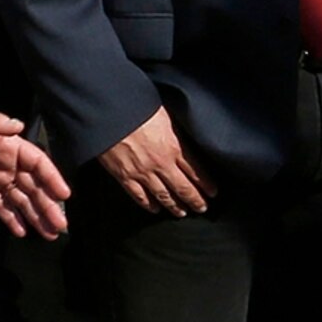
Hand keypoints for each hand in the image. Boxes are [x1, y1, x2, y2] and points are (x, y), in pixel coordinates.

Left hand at [0, 112, 69, 239]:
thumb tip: (17, 125)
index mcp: (13, 147)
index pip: (39, 164)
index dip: (52, 179)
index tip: (64, 195)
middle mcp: (10, 164)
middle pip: (35, 187)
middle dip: (48, 206)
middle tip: (61, 225)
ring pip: (22, 200)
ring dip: (36, 216)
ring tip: (49, 234)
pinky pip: (1, 206)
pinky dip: (11, 218)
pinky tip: (22, 232)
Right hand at [98, 104, 214, 216]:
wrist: (109, 114)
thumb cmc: (136, 108)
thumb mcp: (166, 114)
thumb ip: (176, 130)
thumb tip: (184, 138)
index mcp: (175, 146)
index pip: (196, 171)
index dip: (206, 184)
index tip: (213, 193)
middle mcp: (162, 163)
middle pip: (183, 188)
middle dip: (195, 200)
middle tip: (202, 208)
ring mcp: (143, 172)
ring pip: (163, 196)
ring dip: (174, 206)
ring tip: (182, 213)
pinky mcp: (124, 177)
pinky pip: (139, 196)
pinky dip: (148, 204)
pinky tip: (154, 209)